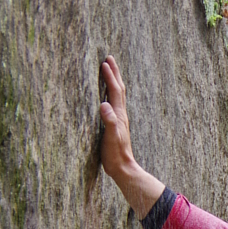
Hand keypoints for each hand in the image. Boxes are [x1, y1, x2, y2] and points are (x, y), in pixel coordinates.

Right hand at [98, 56, 164, 218]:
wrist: (123, 169)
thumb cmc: (115, 155)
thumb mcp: (110, 138)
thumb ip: (109, 121)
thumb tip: (104, 105)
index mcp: (119, 115)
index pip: (114, 91)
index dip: (110, 76)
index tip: (104, 62)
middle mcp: (120, 115)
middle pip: (119, 89)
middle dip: (114, 73)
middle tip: (109, 59)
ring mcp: (119, 120)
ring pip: (118, 96)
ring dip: (114, 82)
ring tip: (110, 72)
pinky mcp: (116, 126)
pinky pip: (114, 105)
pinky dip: (111, 95)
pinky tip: (108, 97)